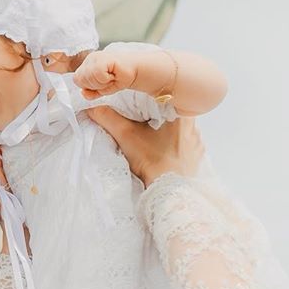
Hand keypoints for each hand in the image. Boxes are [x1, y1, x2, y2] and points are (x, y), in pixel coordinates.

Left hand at [74, 49, 141, 99]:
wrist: (135, 71)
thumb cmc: (118, 79)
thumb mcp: (101, 90)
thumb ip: (90, 93)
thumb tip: (83, 92)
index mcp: (86, 65)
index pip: (77, 80)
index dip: (89, 86)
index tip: (102, 82)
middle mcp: (89, 59)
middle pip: (80, 79)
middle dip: (94, 85)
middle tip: (107, 80)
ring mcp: (96, 57)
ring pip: (88, 77)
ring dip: (101, 83)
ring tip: (110, 77)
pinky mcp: (103, 58)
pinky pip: (97, 74)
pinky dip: (105, 79)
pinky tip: (113, 74)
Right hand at [87, 108, 203, 186]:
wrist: (169, 190)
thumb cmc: (152, 160)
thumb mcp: (126, 135)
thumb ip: (108, 118)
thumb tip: (92, 108)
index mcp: (181, 112)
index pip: (165, 98)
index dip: (149, 102)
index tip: (139, 110)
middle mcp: (194, 125)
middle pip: (172, 114)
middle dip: (157, 118)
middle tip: (143, 125)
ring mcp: (197, 142)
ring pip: (179, 130)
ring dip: (167, 132)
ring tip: (153, 141)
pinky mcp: (197, 156)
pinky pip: (185, 145)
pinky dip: (174, 146)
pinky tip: (164, 152)